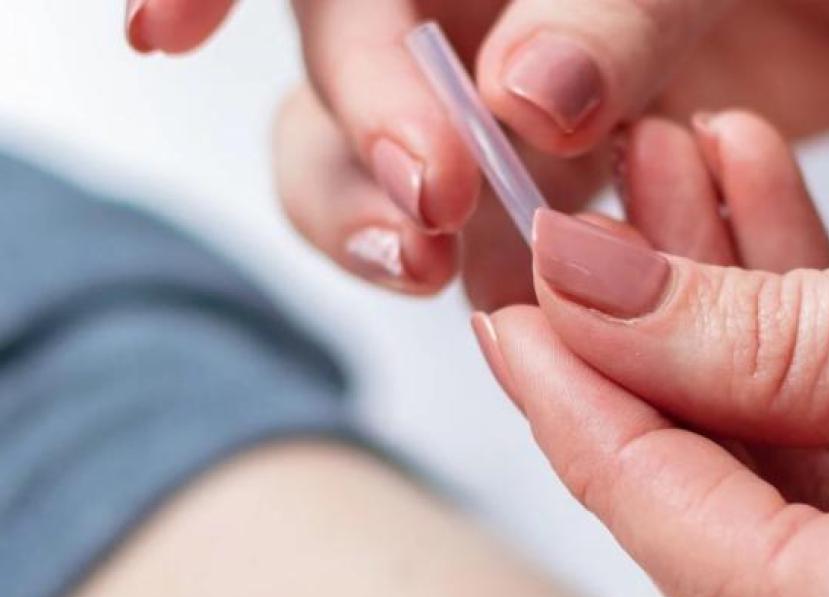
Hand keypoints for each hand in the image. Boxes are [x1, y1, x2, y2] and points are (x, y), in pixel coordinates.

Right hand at [125, 0, 828, 307]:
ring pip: (416, 171)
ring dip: (402, 226)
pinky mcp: (609, 188)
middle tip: (413, 208)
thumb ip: (626, 4)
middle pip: (348, 70)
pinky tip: (525, 293)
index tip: (160, 24)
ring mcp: (551, 98)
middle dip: (347, 140)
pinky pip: (528, 249)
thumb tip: (521, 86)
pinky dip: (516, 283)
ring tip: (439, 266)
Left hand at [479, 113, 828, 596]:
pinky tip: (767, 253)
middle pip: (763, 573)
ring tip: (674, 207)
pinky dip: (820, 376)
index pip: (759, 586)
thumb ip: (826, 333)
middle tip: (571, 278)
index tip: (527, 332)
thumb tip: (612, 307)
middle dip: (649, 411)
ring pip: (818, 522)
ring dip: (731, 367)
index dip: (613, 451)